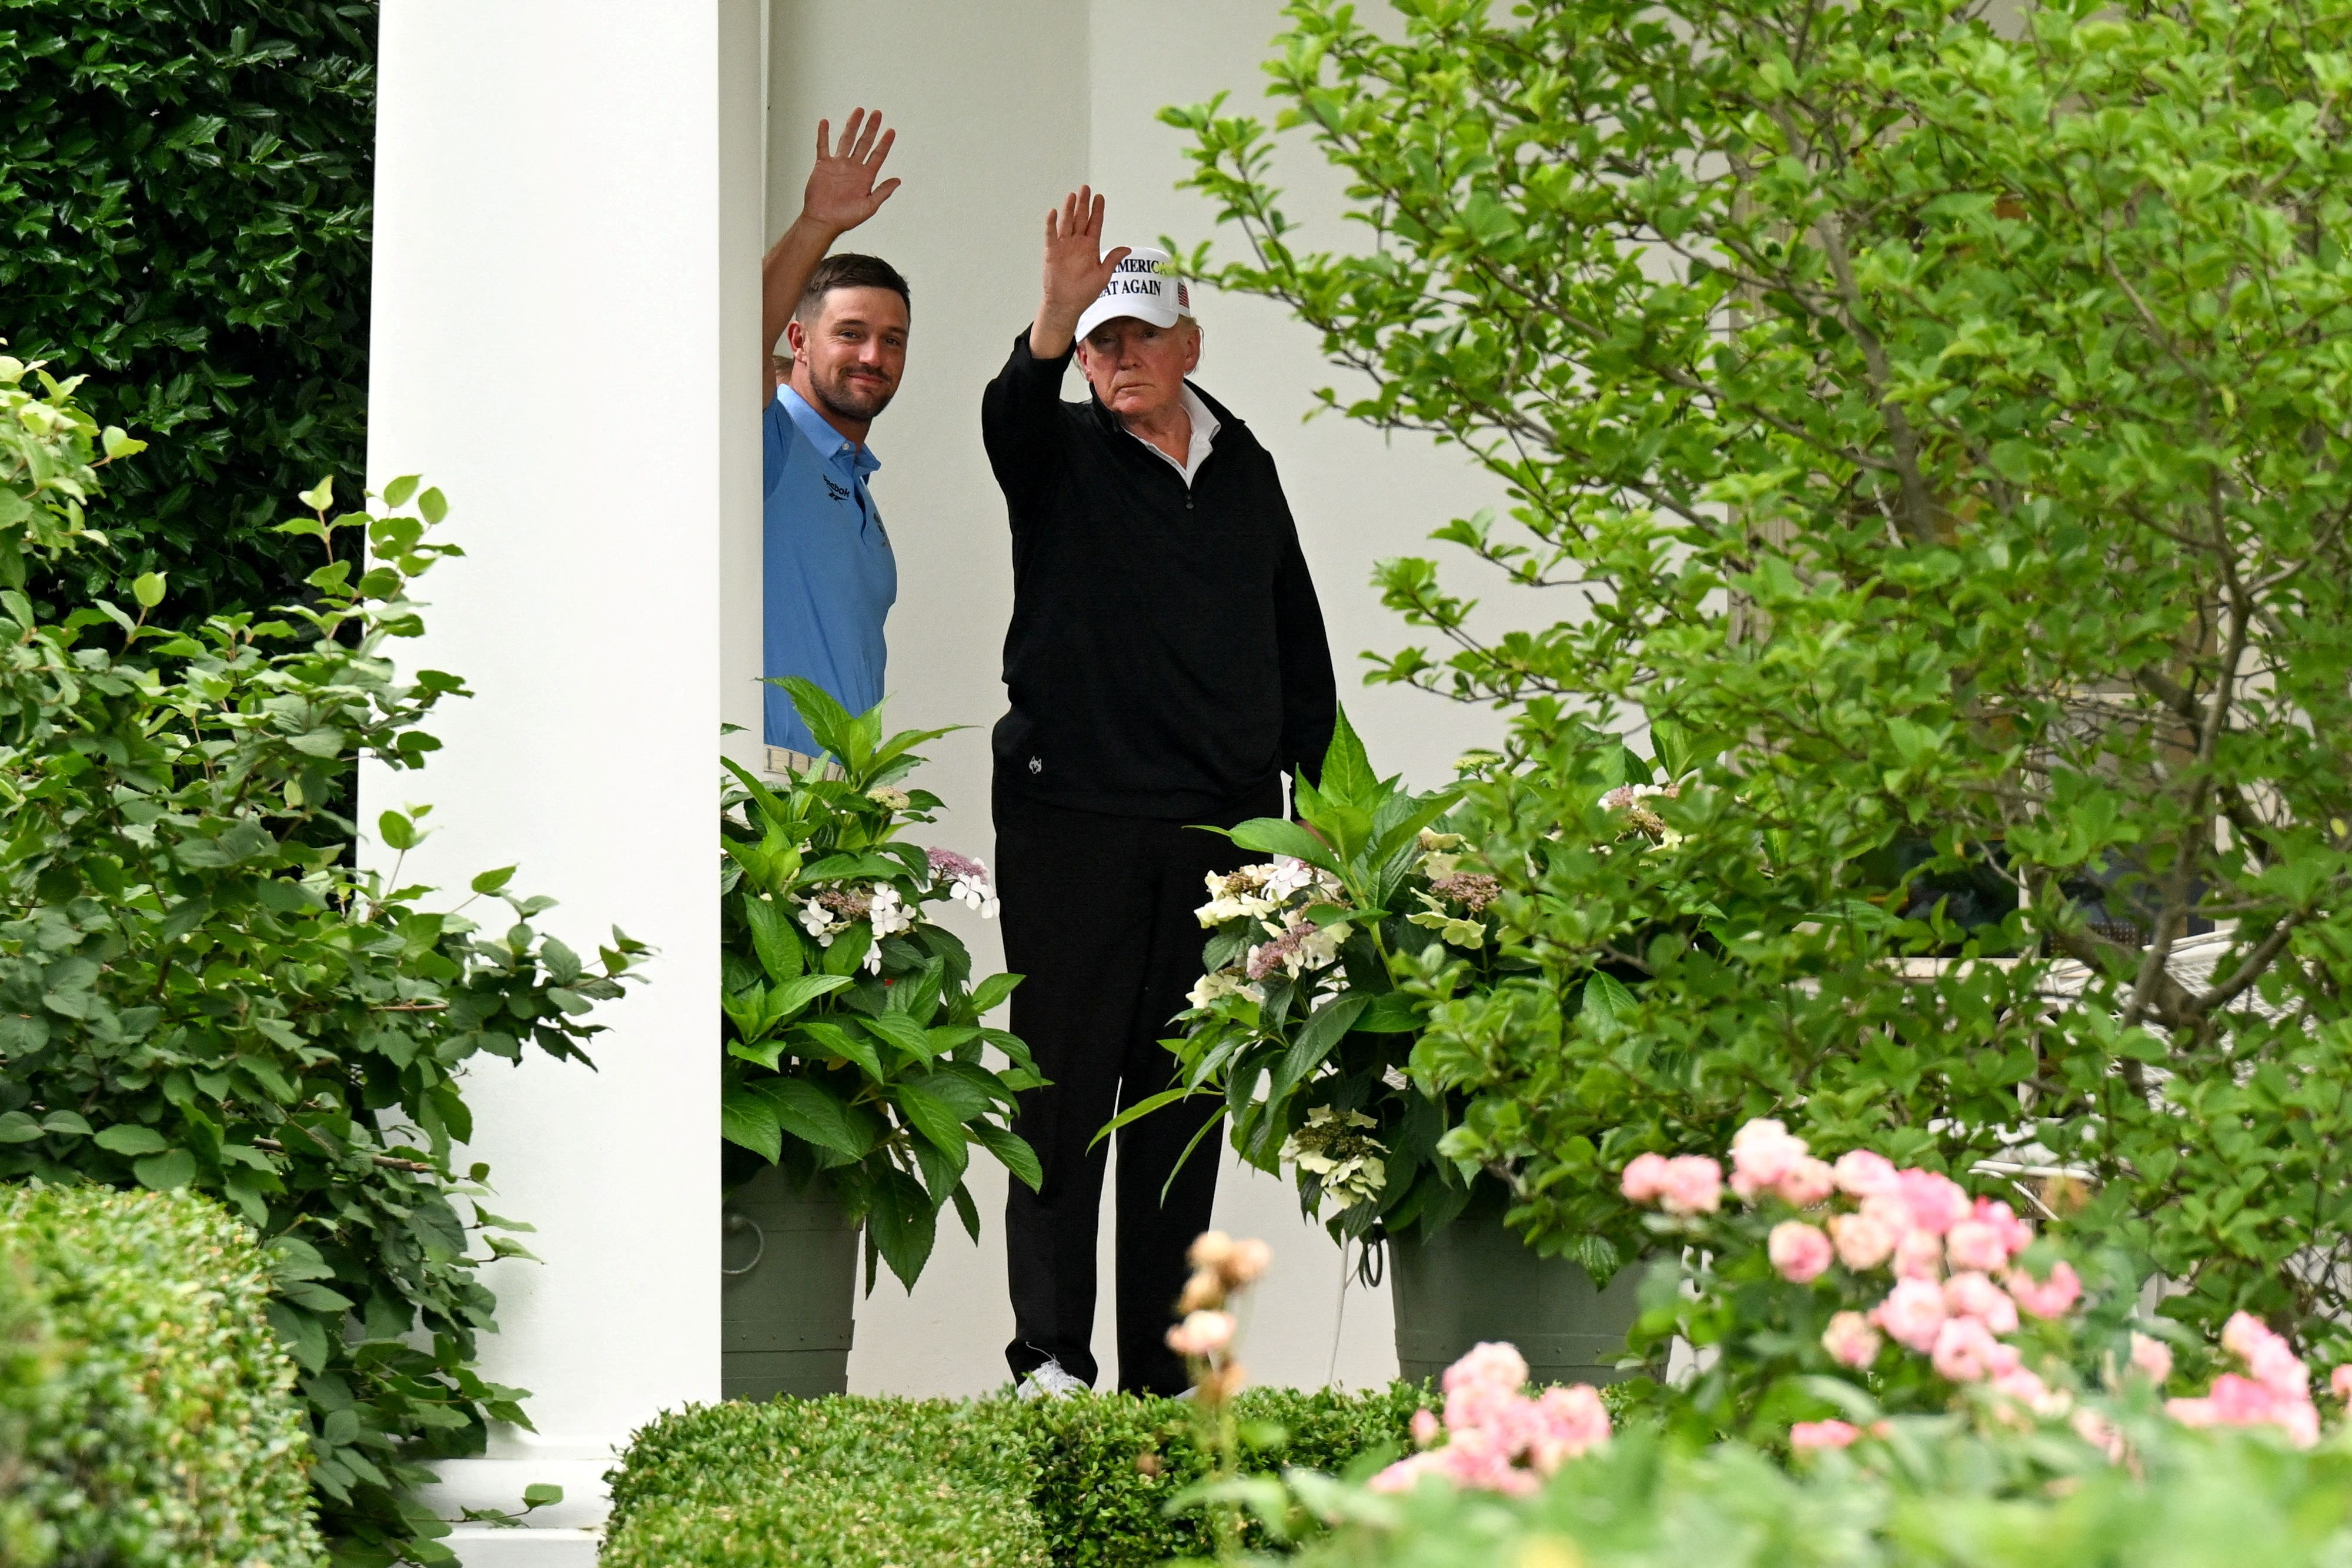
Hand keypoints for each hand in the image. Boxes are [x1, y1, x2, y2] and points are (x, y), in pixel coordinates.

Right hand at [800, 109, 900, 234]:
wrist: (823, 220)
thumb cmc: (846, 217)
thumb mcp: (869, 206)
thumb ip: (883, 192)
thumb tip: (898, 180)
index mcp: (865, 176)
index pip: (878, 155)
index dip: (885, 143)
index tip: (891, 131)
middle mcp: (853, 167)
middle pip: (864, 143)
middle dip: (871, 128)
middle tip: (877, 113)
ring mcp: (838, 164)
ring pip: (846, 140)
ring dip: (852, 125)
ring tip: (859, 111)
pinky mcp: (823, 165)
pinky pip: (823, 146)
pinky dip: (823, 134)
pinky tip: (824, 122)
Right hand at [1042, 186, 1129, 320]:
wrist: (1066, 304)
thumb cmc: (1085, 293)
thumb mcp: (1103, 276)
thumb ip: (1112, 259)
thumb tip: (1127, 249)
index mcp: (1091, 247)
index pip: (1095, 224)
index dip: (1097, 210)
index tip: (1100, 197)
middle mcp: (1077, 243)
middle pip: (1081, 218)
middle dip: (1084, 203)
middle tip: (1086, 188)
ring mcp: (1064, 246)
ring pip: (1067, 223)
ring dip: (1069, 209)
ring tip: (1072, 195)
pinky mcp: (1051, 252)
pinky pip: (1051, 235)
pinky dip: (1051, 224)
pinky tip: (1053, 212)